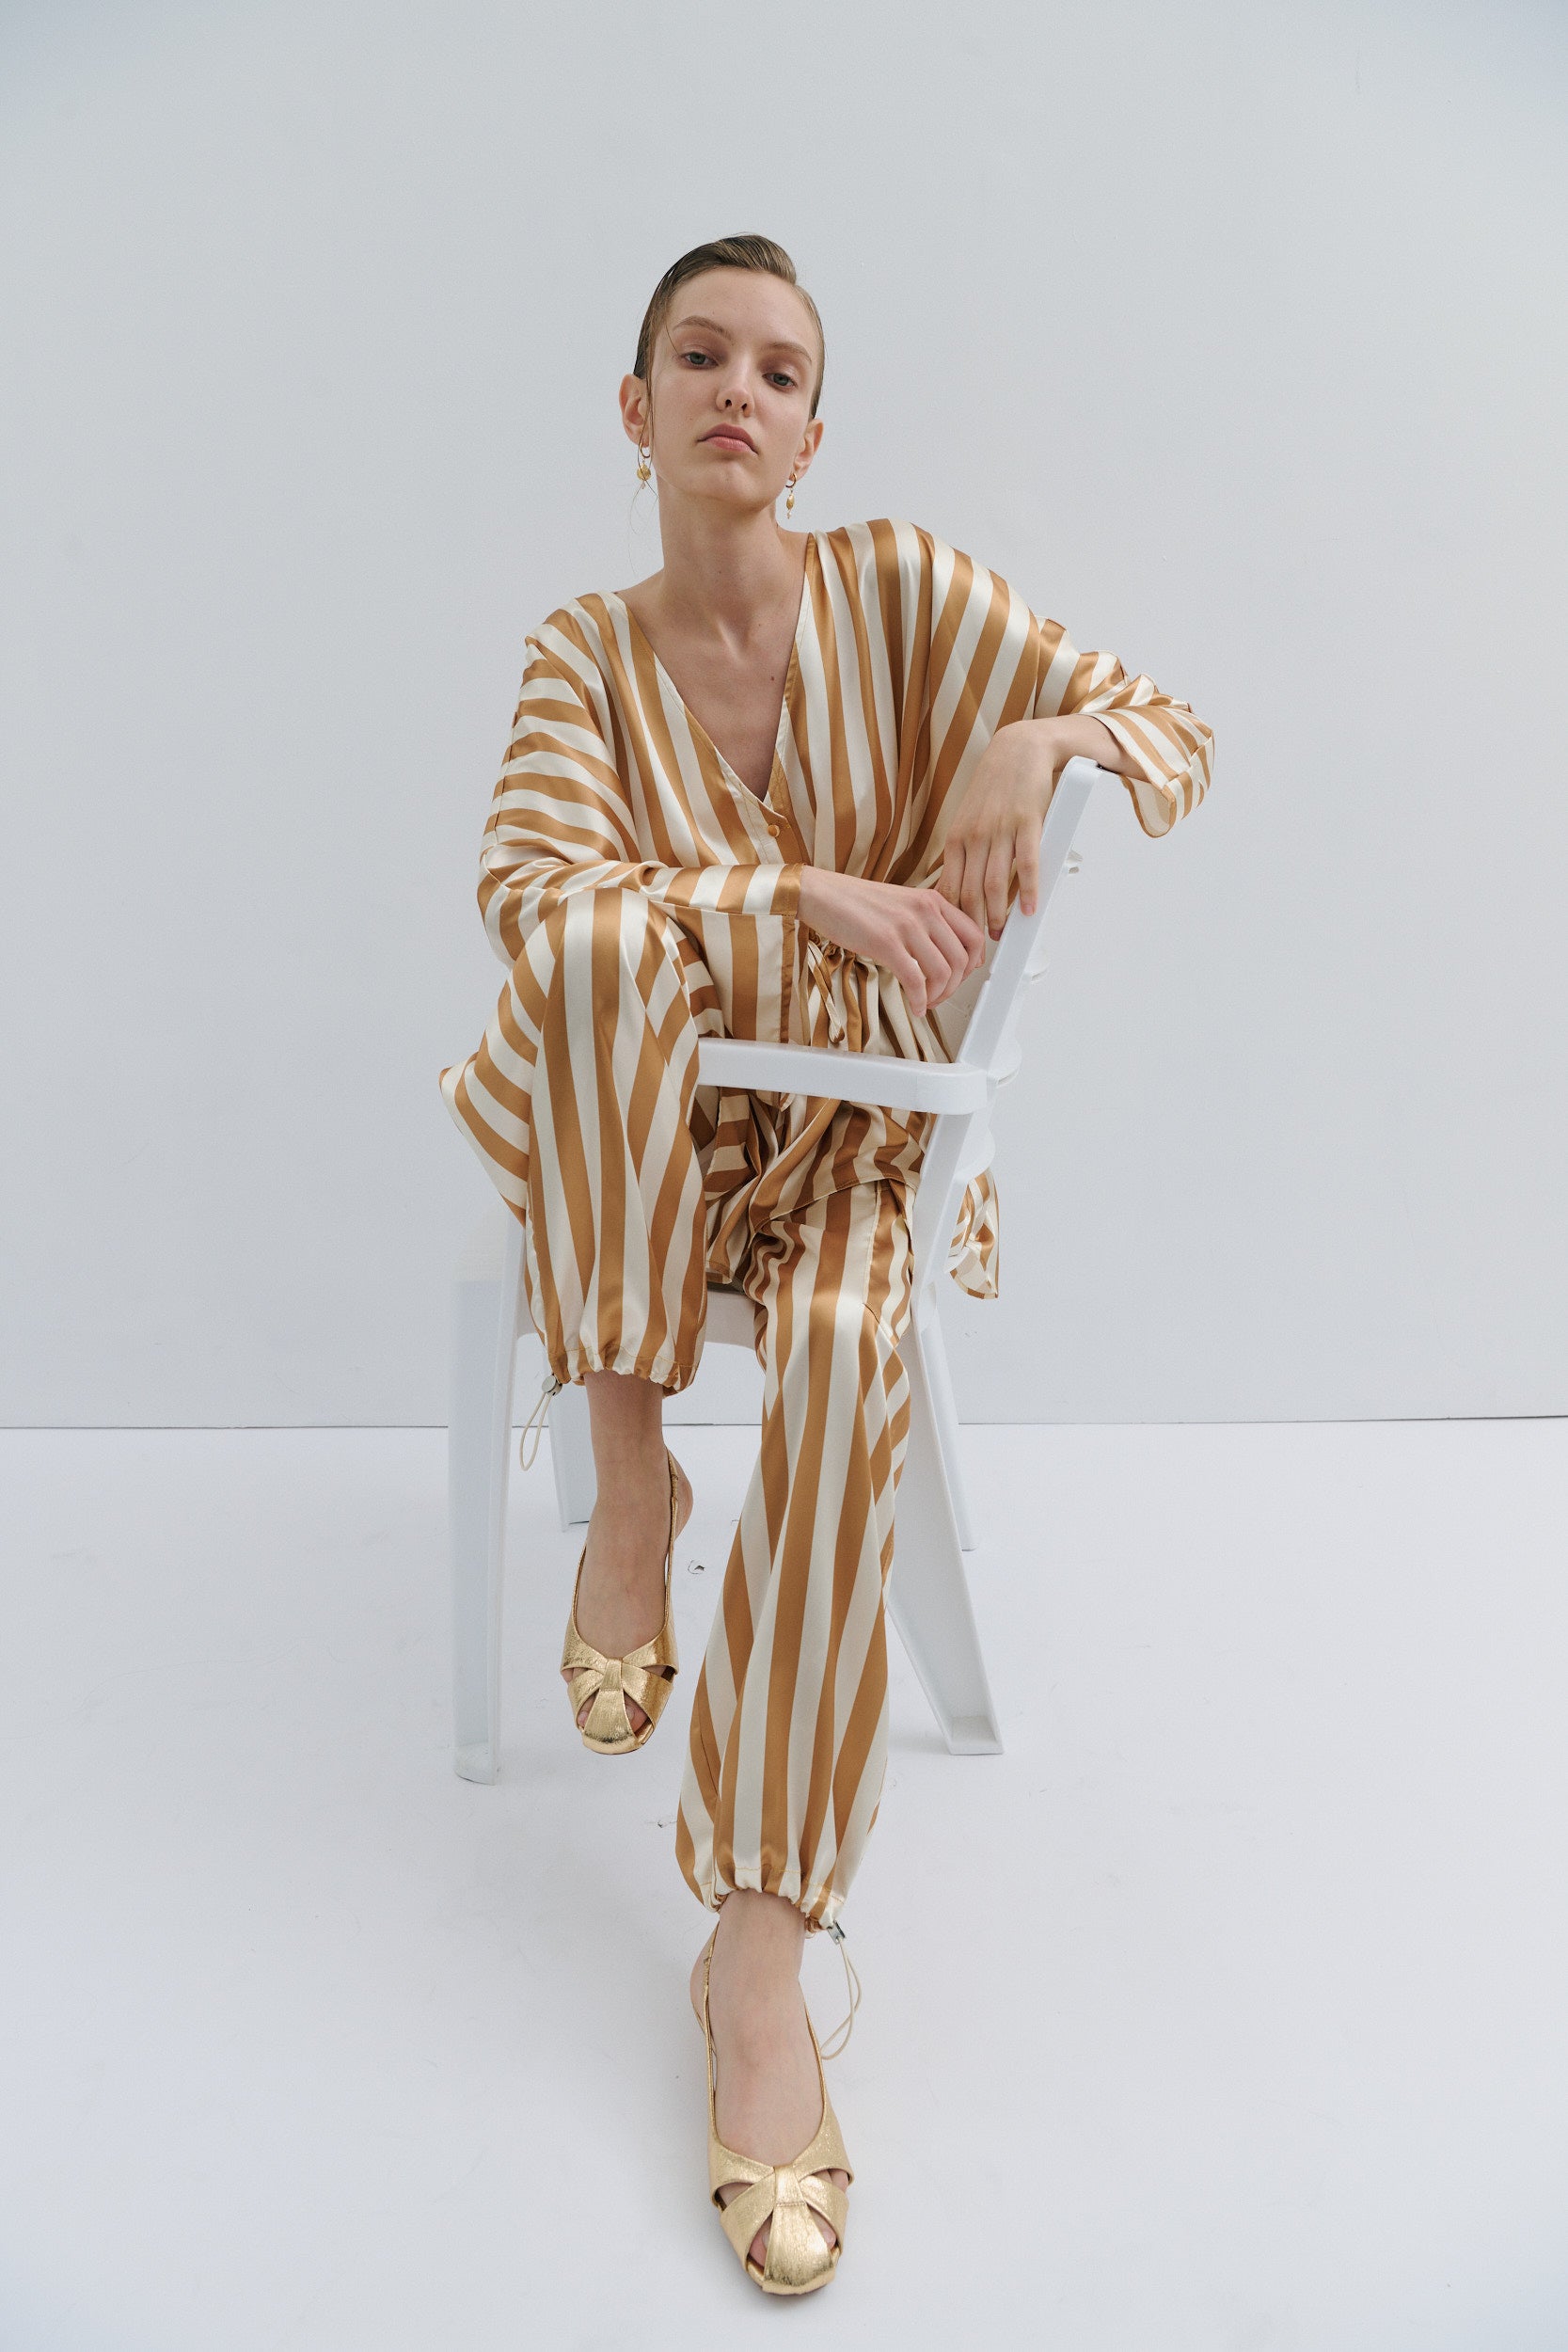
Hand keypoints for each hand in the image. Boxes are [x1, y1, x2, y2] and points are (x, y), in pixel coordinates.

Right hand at [794, 868, 985, 1017]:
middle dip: (955, 986)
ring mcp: (907, 926)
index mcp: (932, 900)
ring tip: (927, 1002)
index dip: (974, 963)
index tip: (963, 976)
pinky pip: (916, 980)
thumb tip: (942, 951)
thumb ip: (926, 921)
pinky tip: (915, 1006)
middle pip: (962, 959)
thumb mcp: (903, 903)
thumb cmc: (857, 902)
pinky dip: (920, 1000)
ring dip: (938, 996)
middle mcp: (925, 910)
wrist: (823, 894)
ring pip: (943, 972)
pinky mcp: (887, 943)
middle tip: (941, 995)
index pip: (973, 935)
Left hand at [937, 717, 1070, 938]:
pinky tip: (1029, 908)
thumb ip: (964, 852)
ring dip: (998, 914)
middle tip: (978, 948)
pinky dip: (1028, 889)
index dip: (952, 920)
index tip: (956, 939)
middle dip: (973, 925)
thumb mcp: (968, 819)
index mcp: (957, 839)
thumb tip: (959, 887)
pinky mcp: (1027, 823)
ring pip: (994, 883)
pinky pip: (1026, 863)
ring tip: (1000, 933)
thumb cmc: (995, 787)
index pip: (949, 889)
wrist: (1017, 750)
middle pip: (969, 892)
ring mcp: (1000, 831)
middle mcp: (975, 837)